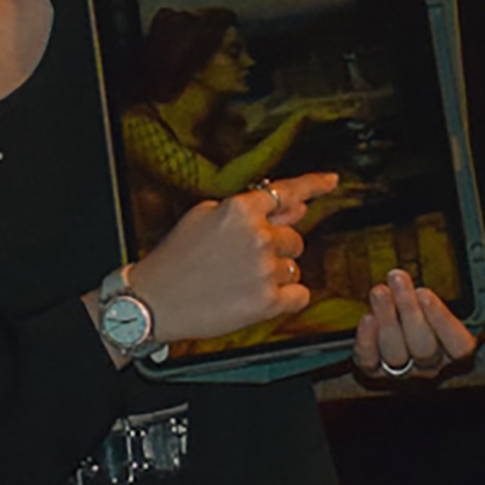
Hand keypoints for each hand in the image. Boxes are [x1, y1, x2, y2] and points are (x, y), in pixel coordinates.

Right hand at [134, 174, 332, 346]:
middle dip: (276, 248)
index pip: (287, 192)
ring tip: (241, 282)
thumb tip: (293, 207)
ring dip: (276, 274)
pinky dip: (286, 298)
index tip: (331, 182)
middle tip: (245, 262)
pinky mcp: (267, 302)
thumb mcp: (203, 217)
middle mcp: (257, 236)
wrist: (153, 302)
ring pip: (294, 268)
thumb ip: (249, 209)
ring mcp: (264, 270)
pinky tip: (259, 297)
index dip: (313, 185)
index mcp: (240, 210)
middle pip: (294, 238)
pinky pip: (299, 295)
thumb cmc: (175, 259)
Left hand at [349, 265, 484, 389]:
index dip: (442, 322)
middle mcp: (433, 363)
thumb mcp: (481, 282)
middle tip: (397, 278)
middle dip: (409, 312)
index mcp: (459, 347)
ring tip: (380, 291)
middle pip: (423, 347)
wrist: (409, 296)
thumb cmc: (450, 293)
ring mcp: (403, 369)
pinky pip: (369, 362)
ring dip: (386, 320)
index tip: (427, 293)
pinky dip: (366, 342)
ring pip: (396, 354)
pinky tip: (366, 318)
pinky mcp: (375, 368)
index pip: (459, 346)